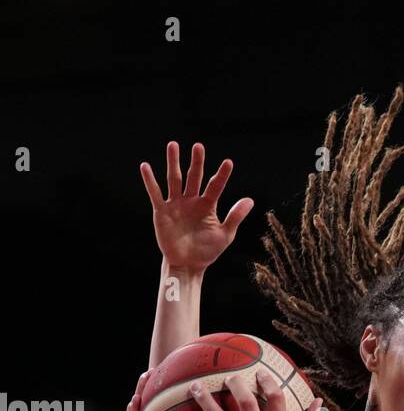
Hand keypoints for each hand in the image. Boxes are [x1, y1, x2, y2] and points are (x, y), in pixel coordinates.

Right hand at [140, 142, 253, 272]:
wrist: (187, 265)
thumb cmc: (207, 251)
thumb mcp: (225, 235)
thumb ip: (235, 216)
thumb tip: (250, 200)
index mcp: (207, 205)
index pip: (215, 186)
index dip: (222, 175)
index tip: (228, 163)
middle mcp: (191, 201)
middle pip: (194, 177)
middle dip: (196, 162)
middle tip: (198, 146)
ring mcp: (176, 204)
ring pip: (175, 179)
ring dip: (173, 162)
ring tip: (173, 145)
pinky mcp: (161, 211)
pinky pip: (155, 193)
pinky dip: (150, 181)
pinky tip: (145, 166)